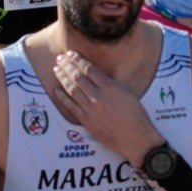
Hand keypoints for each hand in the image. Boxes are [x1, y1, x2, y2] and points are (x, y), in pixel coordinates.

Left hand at [51, 50, 162, 164]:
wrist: (134, 136)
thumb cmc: (135, 115)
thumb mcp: (127, 93)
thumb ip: (112, 84)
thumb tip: (98, 76)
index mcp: (110, 87)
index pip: (90, 70)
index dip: (78, 60)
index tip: (71, 54)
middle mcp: (98, 97)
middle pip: (79, 77)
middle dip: (67, 66)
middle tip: (59, 58)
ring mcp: (90, 109)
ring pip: (72, 90)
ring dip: (63, 78)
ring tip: (56, 70)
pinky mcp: (86, 121)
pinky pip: (71, 107)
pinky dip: (62, 98)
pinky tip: (56, 90)